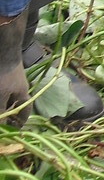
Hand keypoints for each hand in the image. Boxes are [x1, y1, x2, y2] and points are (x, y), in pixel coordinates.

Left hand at [0, 10, 30, 124]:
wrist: (4, 50)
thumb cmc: (5, 75)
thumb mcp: (2, 96)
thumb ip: (1, 112)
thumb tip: (2, 125)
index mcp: (23, 94)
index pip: (25, 111)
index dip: (21, 121)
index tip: (14, 129)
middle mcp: (18, 88)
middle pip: (14, 105)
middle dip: (7, 113)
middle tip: (3, 120)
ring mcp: (10, 81)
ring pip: (6, 97)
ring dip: (3, 105)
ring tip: (0, 110)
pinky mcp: (3, 75)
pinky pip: (3, 90)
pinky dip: (1, 95)